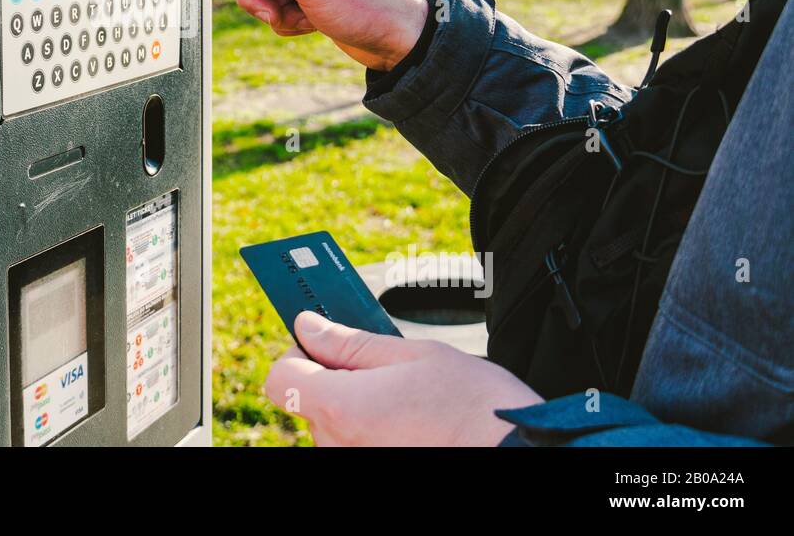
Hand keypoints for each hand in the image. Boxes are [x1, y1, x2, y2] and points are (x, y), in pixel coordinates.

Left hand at [264, 311, 542, 446]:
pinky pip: (357, 446)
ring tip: (406, 401)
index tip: (324, 343)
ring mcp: (354, 464)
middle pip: (311, 401)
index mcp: (341, 406)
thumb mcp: (414, 355)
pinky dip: (374, 433)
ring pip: (335, 427)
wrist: (519, 454)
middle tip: (382, 370)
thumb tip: (308, 326)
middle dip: (336, 379)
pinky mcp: (374, 473)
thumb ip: (352, 343)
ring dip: (358, 408)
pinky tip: (410, 425)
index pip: (282, 378)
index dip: (298, 354)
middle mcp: (337, 444)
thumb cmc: (473, 406)